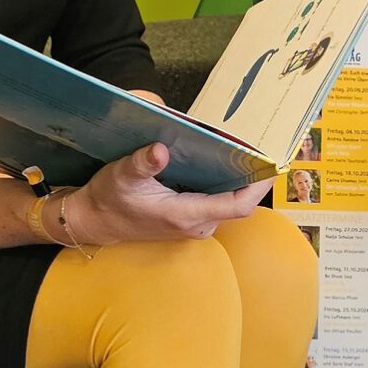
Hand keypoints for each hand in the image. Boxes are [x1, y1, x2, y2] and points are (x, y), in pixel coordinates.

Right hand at [67, 144, 270, 244]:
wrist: (95, 221)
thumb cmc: (109, 199)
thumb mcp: (121, 176)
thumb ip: (142, 164)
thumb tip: (160, 150)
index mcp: (185, 215)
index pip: (237, 205)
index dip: (258, 186)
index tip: (271, 164)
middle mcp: (196, 224)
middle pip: (238, 201)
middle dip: (251, 175)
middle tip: (260, 144)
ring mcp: (195, 224)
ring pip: (228, 200)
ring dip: (238, 177)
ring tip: (245, 147)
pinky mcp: (191, 220)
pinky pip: (218, 201)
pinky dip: (224, 182)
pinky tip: (223, 159)